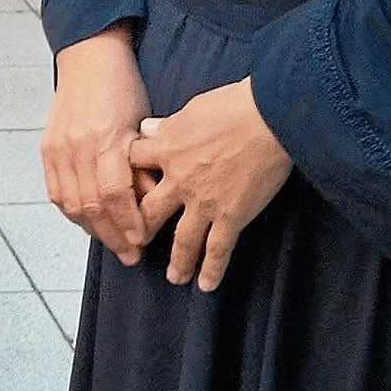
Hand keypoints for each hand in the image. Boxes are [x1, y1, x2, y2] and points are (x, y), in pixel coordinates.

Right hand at [42, 29, 153, 263]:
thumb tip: (152, 201)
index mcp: (106, 139)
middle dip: (112, 235)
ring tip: (111, 242)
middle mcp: (78, 147)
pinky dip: (72, 212)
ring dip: (92, 229)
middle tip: (129, 255)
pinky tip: (87, 221)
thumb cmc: (123, 88)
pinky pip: (57, 192)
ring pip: (72, 204)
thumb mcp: (143, 123)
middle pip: (91, 206)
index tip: (142, 241)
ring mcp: (58, 149)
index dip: (128, 223)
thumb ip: (144, 163)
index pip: (115, 194)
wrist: (88, 59)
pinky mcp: (47, 149)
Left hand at [130, 79, 292, 291]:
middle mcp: (179, 180)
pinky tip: (206, 285)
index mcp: (166, 150)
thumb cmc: (234, 105)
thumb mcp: (191, 108)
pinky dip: (212, 269)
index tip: (119, 190)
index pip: (131, 166)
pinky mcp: (231, 215)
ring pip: (182, 240)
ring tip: (174, 277)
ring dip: (177, 261)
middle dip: (138, 231)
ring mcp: (204, 201)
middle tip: (134, 246)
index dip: (123, 177)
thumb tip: (148, 127)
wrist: (271, 116)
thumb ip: (167, 125)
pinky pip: (218, 249)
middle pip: (147, 212)